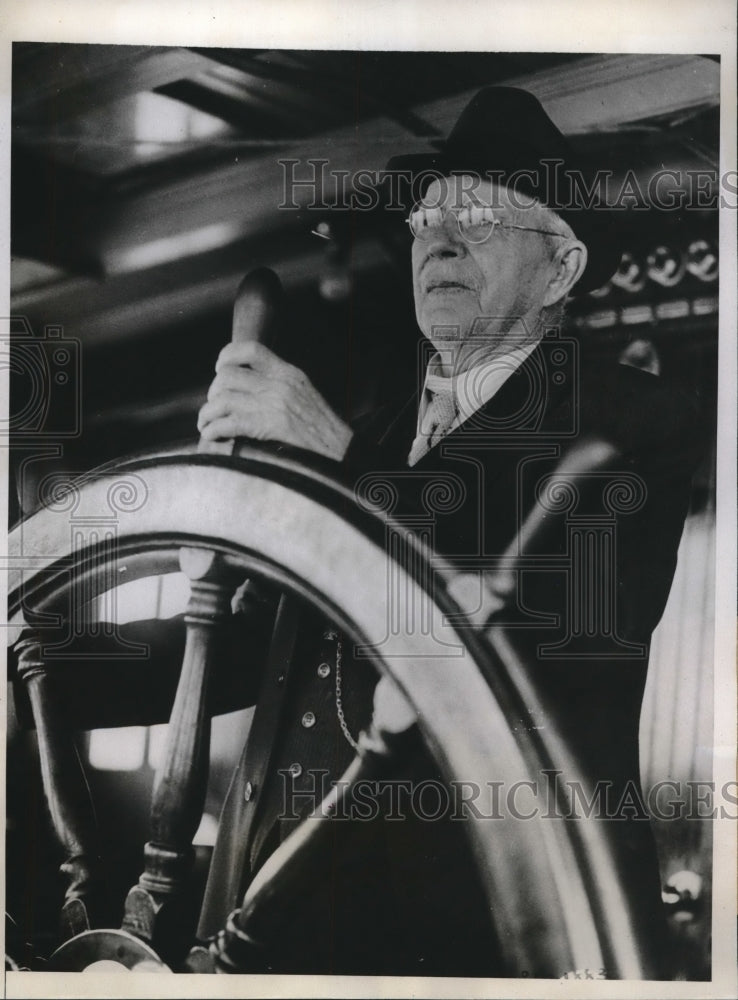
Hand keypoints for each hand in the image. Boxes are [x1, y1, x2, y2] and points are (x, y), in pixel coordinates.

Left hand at [197, 342, 353, 460]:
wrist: (341, 451)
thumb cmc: (324, 430)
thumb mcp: (306, 396)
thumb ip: (282, 387)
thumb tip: (253, 389)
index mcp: (289, 373)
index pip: (251, 350)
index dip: (227, 356)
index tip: (219, 368)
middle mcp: (279, 384)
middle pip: (228, 376)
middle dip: (213, 393)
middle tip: (214, 407)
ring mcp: (273, 404)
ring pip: (222, 399)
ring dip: (207, 414)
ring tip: (206, 424)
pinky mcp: (269, 426)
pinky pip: (228, 422)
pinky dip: (213, 429)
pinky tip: (212, 436)